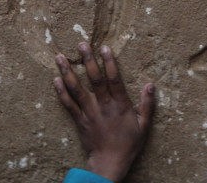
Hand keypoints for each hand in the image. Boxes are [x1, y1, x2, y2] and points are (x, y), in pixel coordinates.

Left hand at [54, 44, 154, 181]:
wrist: (109, 163)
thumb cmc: (128, 144)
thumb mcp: (144, 126)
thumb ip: (147, 105)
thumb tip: (151, 85)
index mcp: (120, 105)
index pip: (114, 79)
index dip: (109, 62)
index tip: (104, 48)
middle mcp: (103, 106)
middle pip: (94, 79)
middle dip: (87, 60)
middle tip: (81, 44)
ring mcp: (89, 112)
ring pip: (77, 89)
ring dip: (68, 72)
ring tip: (60, 57)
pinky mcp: (79, 120)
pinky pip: (68, 104)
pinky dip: (61, 91)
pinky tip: (55, 79)